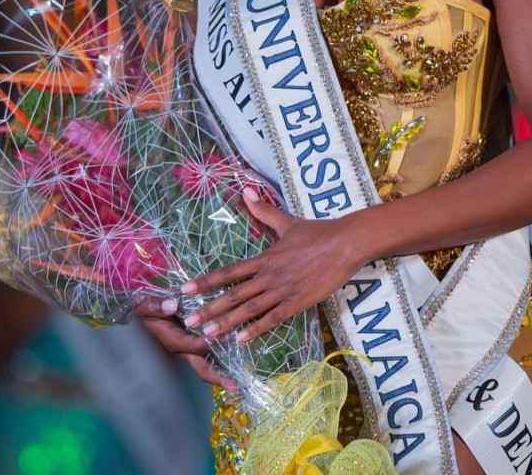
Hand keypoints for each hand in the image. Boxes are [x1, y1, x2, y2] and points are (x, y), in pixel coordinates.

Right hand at [134, 295, 236, 391]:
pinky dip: (222, 358)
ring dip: (222, 372)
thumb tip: (172, 305)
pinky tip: (236, 357)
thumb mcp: (146, 306)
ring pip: (207, 364)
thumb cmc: (146, 308)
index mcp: (172, 340)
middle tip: (235, 387)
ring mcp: (189, 348)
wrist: (143, 310)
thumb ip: (156, 306)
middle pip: (202, 367)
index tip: (221, 340)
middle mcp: (183, 348)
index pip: (191, 346)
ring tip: (239, 380)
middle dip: (218, 378)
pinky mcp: (193, 343)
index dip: (206, 345)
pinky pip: (209, 354)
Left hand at [180, 187, 362, 343]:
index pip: (229, 272)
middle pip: (233, 295)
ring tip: (208, 334)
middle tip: (188, 321)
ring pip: (249, 310)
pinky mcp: (298, 302)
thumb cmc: (318, 233)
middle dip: (209, 309)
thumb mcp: (287, 222)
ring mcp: (282, 291)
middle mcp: (269, 276)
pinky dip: (255, 329)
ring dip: (227, 322)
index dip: (206, 281)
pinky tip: (240, 339)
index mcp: (265, 258)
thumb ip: (264, 211)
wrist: (345, 244)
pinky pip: (273, 319)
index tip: (186, 290)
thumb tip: (246, 191)